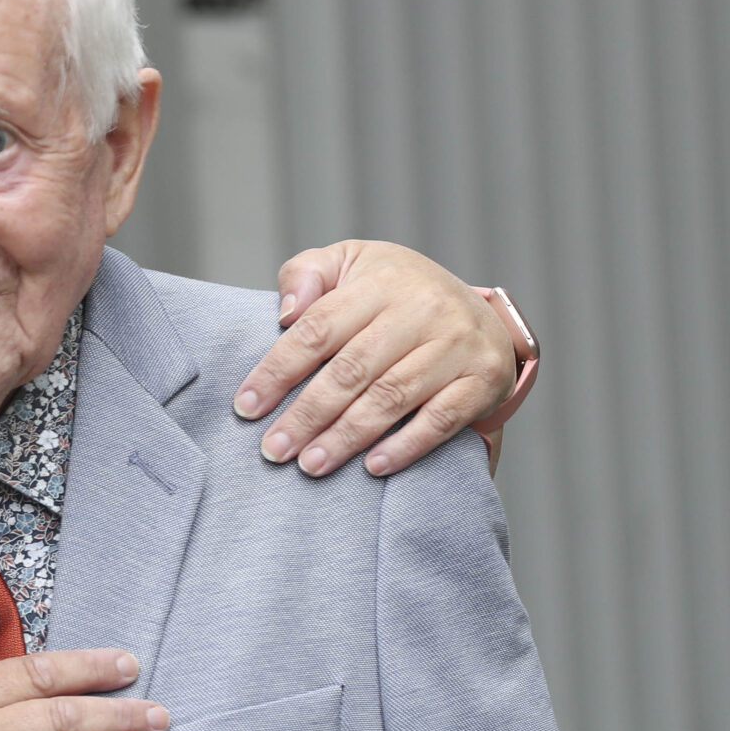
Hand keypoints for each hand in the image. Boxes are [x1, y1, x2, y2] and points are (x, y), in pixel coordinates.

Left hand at [233, 240, 517, 476]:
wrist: (481, 310)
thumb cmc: (396, 292)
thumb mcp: (350, 264)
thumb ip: (306, 275)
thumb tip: (284, 312)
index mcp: (381, 282)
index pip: (317, 330)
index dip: (277, 372)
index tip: (246, 408)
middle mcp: (423, 309)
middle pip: (351, 370)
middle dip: (307, 415)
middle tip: (274, 450)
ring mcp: (458, 344)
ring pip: (391, 397)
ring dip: (346, 437)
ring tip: (311, 465)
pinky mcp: (484, 378)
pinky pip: (441, 419)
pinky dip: (406, 446)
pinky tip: (373, 467)